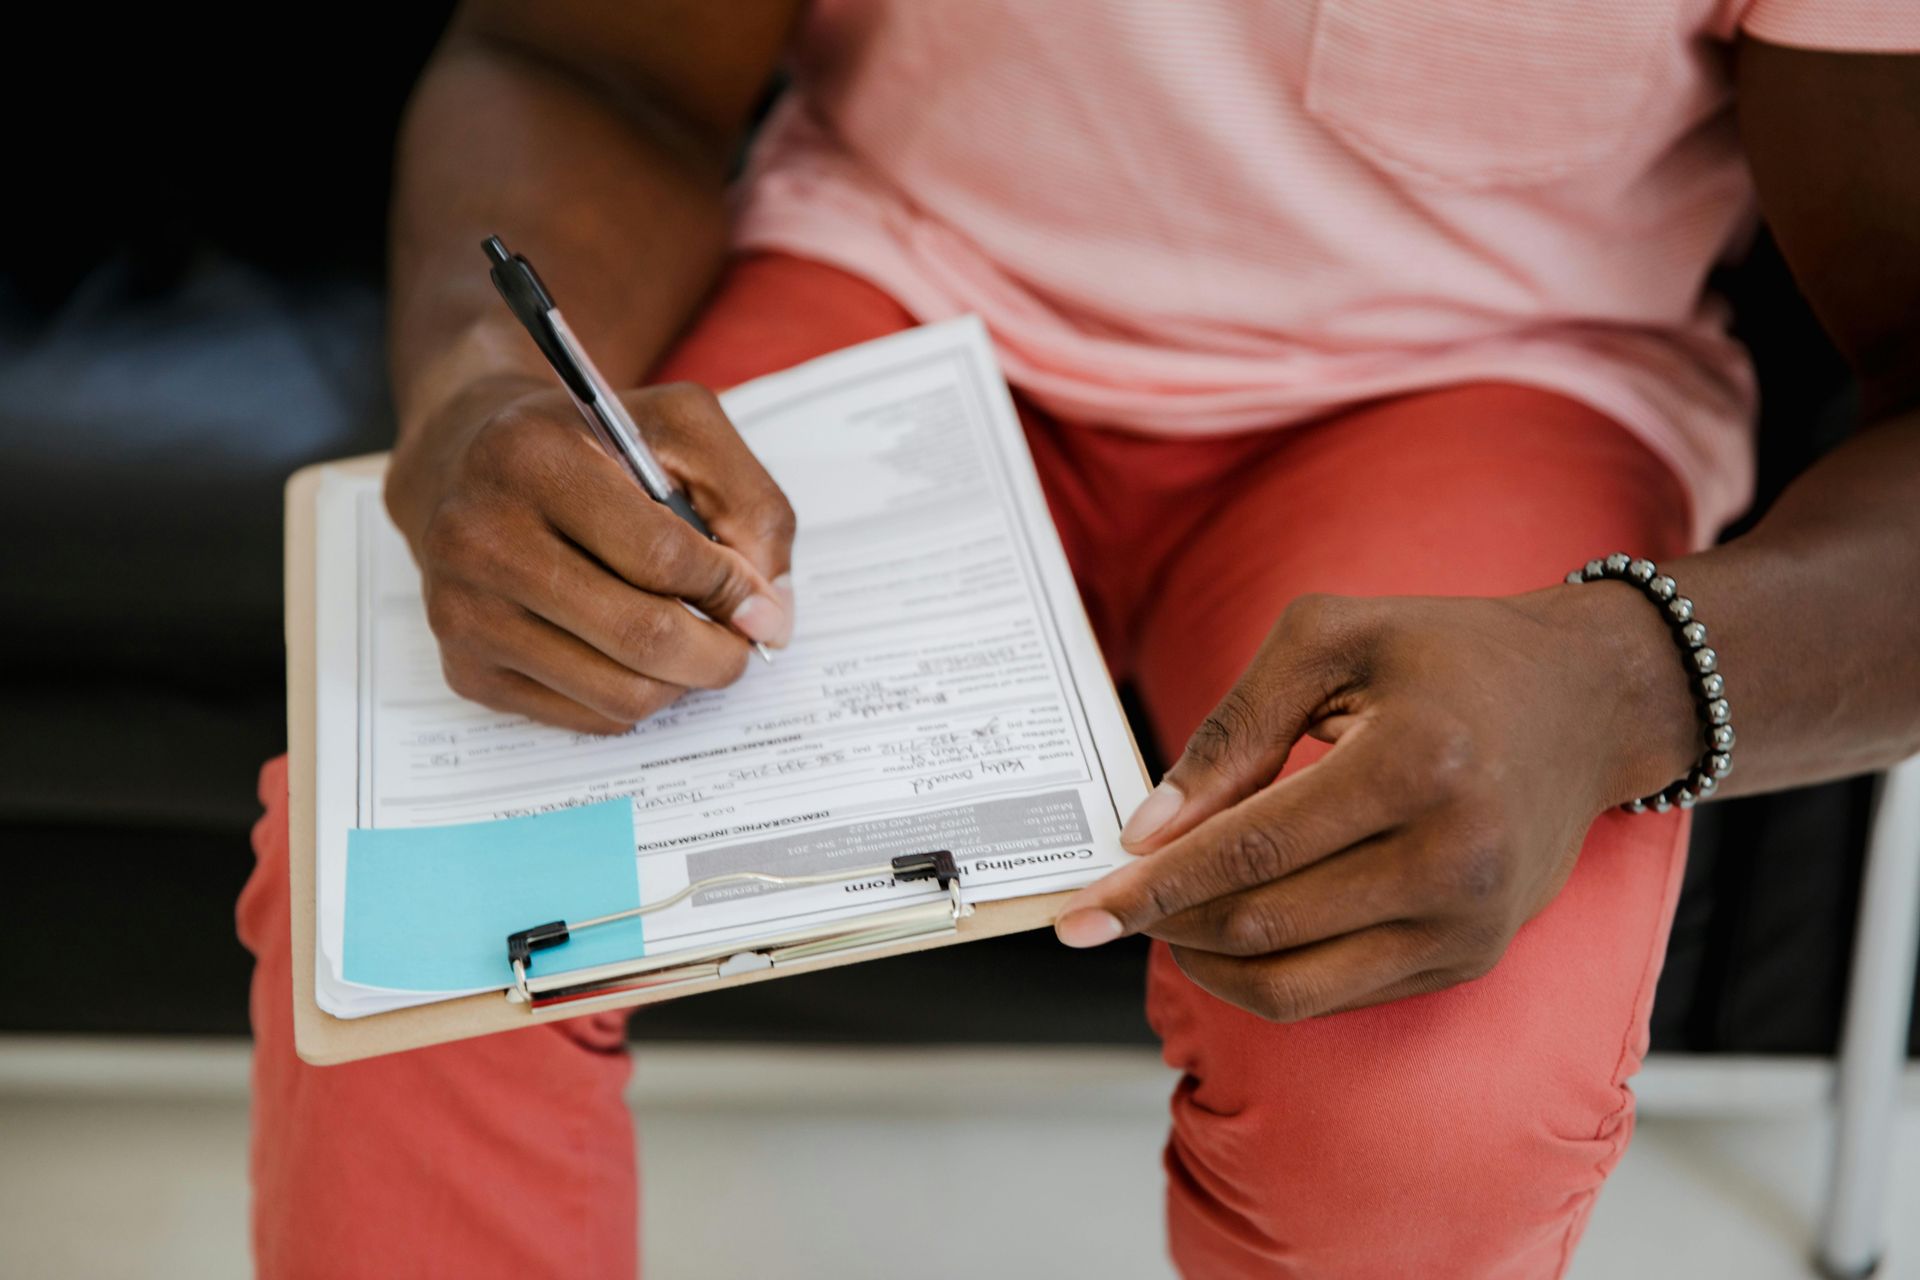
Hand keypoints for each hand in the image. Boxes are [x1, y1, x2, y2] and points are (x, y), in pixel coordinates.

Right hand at [385, 376, 795, 734]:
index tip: (761, 601)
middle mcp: (481, 537)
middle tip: (742, 643)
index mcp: (533, 458)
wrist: (470, 466)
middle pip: (642, 636)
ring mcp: (464, 611)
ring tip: (692, 643)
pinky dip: (635, 697)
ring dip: (682, 682)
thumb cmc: (591, 449)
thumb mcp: (681, 430)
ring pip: (620, 694)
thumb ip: (749, 502)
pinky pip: (587, 718)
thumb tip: (769, 612)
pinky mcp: (465, 668)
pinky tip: (633, 653)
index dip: (732, 590)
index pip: (661, 557)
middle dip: (720, 653)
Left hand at [1053, 588, 1697, 1020]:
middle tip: (1109, 902)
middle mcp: (1453, 858)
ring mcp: (1468, 924)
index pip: (1252, 850)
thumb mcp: (1328, 641)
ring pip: (1293, 984)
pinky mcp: (1469, 959)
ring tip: (1166, 915)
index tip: (1078, 910)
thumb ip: (1231, 728)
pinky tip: (1232, 928)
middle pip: (1264, 923)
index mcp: (1415, 764)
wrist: (1588, 700)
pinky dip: (1264, 973)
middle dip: (1166, 922)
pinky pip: (1336, 996)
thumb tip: (1147, 829)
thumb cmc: (1445, 655)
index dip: (1154, 886)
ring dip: (1206, 960)